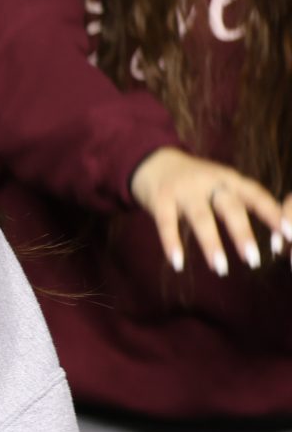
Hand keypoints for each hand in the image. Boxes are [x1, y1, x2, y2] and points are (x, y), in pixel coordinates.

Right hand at [131, 147, 284, 275]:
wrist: (153, 162)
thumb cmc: (195, 182)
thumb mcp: (220, 184)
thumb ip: (238, 204)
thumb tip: (268, 237)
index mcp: (229, 179)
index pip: (256, 195)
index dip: (272, 214)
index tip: (287, 235)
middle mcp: (209, 181)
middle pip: (230, 208)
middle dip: (242, 234)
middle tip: (253, 260)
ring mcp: (184, 190)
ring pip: (201, 218)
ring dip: (211, 244)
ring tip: (221, 268)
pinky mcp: (160, 199)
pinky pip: (166, 224)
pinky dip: (172, 244)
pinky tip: (178, 264)